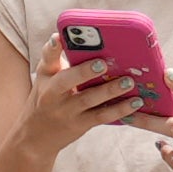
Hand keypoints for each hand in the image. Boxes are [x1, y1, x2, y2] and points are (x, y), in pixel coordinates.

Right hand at [12, 33, 141, 160]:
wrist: (37, 136)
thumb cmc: (45, 98)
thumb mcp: (45, 77)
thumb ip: (55, 57)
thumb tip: (64, 35)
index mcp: (46, 77)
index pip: (47, 59)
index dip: (53, 48)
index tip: (59, 38)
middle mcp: (53, 94)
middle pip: (67, 81)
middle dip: (84, 72)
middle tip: (104, 63)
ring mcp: (67, 111)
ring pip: (89, 100)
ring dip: (110, 91)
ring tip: (129, 82)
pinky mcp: (81, 124)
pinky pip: (101, 117)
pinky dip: (119, 110)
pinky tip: (135, 102)